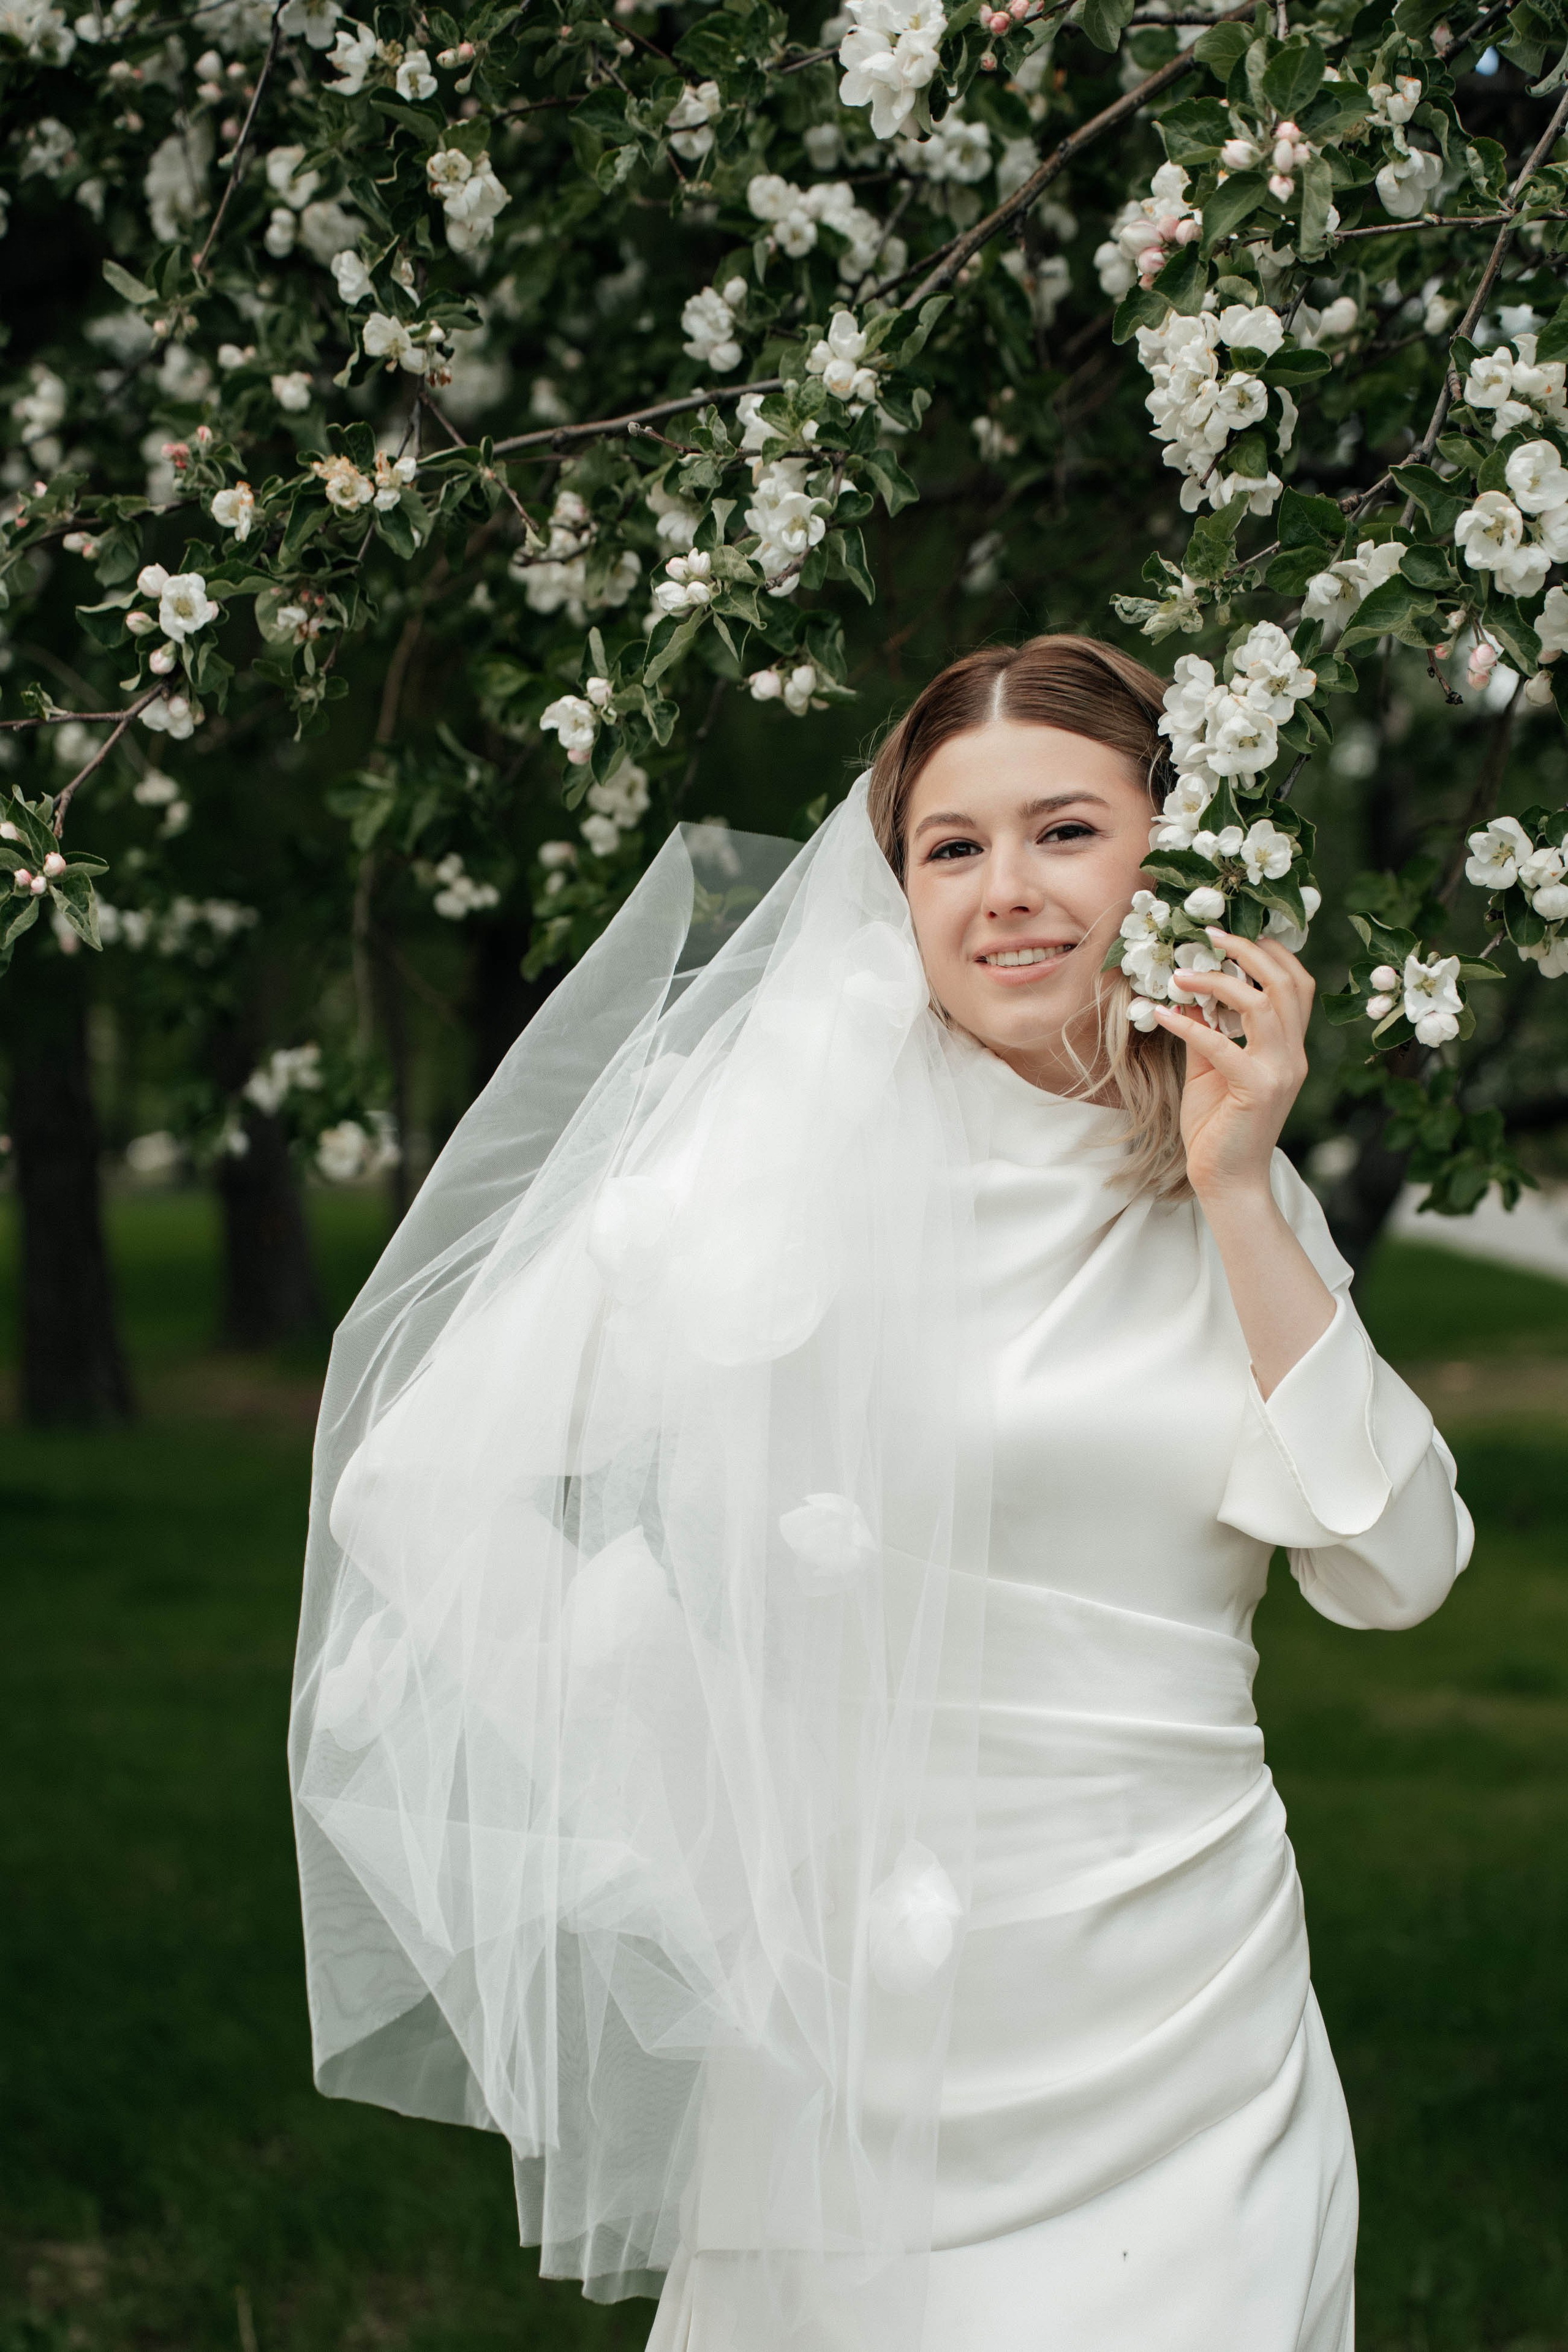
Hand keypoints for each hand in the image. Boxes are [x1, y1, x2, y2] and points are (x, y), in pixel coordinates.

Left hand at [1146, 928, 1312, 1207]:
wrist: (1227, 1180)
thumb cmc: (1218, 1126)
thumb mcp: (1210, 1068)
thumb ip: (1207, 1031)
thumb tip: (1189, 994)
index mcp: (1288, 1047)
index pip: (1296, 984)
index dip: (1269, 952)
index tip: (1230, 933)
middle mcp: (1293, 1055)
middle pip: (1287, 983)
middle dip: (1250, 951)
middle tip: (1212, 934)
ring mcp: (1280, 1072)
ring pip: (1263, 1004)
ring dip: (1219, 981)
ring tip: (1181, 973)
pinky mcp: (1257, 1090)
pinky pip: (1222, 1045)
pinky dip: (1188, 1026)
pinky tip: (1160, 1014)